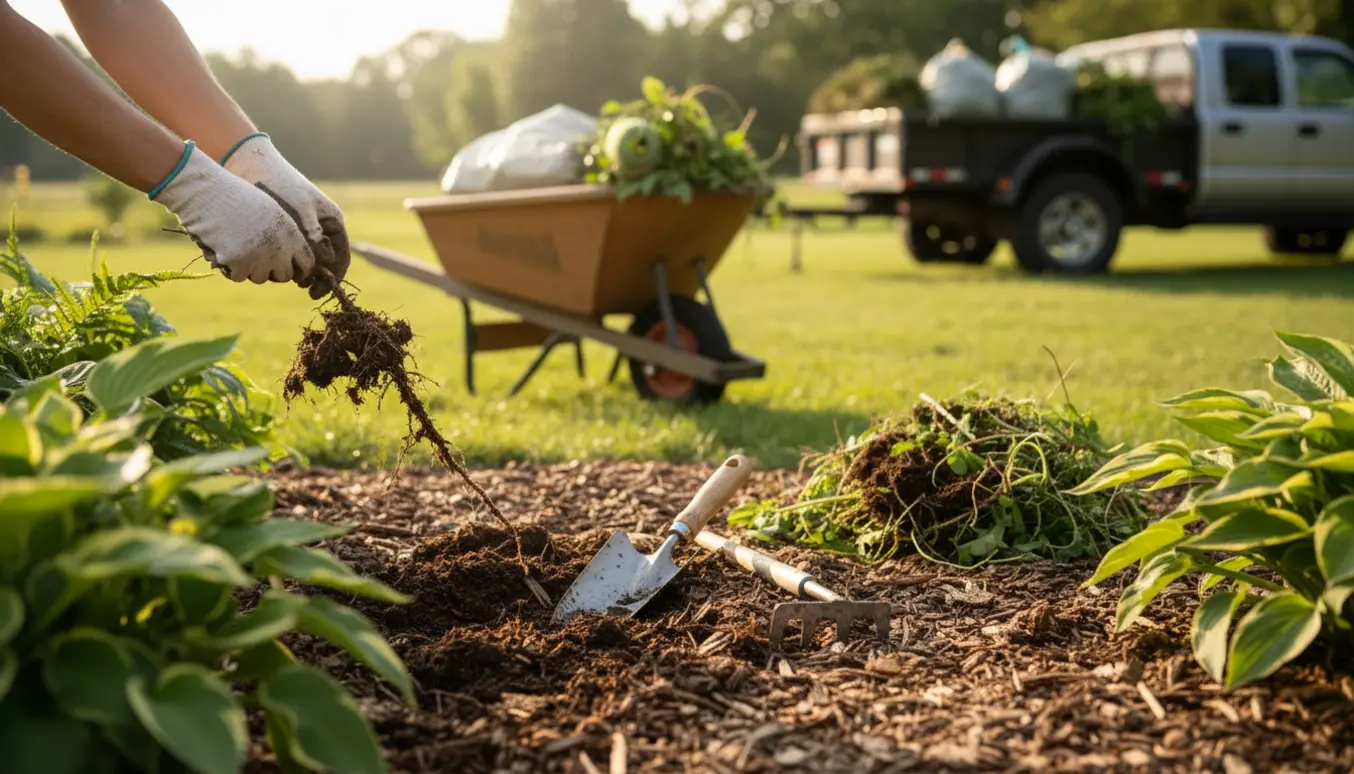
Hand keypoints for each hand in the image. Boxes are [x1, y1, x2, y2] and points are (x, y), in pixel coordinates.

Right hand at [153, 142, 314, 283]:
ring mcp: (259, 256)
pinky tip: (225, 250)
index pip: (306, 263)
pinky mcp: (238, 262)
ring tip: (238, 248)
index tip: (290, 271)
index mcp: (291, 232)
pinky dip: (231, 268)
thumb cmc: (236, 198)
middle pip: (284, 276)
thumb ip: (283, 234)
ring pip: (260, 278)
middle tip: (258, 262)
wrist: (207, 191)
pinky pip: (238, 276)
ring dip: (250, 269)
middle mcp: (279, 246)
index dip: (299, 270)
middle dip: (273, 272)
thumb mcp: (269, 211)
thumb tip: (289, 260)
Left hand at [223, 133, 349, 298]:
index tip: (318, 292)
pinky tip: (274, 267)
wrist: (253, 166)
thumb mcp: (301, 209)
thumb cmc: (282, 184)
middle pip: (326, 263)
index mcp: (333, 222)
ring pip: (307, 260)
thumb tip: (324, 262)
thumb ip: (313, 235)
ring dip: (300, 271)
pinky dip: (286, 262)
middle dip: (316, 278)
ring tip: (286, 277)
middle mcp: (321, 229)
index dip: (333, 278)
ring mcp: (304, 231)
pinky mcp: (286, 231)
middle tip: (303, 288)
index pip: (341, 258)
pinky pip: (291, 253)